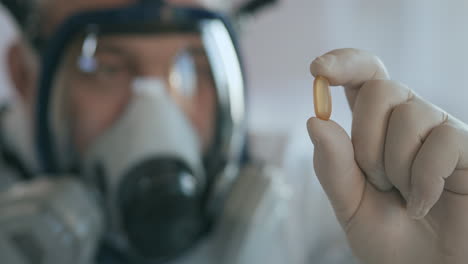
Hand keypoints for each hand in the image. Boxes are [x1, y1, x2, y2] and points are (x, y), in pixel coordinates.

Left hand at [307, 48, 467, 263]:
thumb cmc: (390, 237)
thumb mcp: (350, 204)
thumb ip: (333, 167)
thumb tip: (315, 121)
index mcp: (375, 128)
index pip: (364, 76)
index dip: (343, 63)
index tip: (318, 69)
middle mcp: (408, 122)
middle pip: (379, 89)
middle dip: (365, 140)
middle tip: (376, 180)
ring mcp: (440, 132)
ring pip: (408, 114)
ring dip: (394, 165)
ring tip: (402, 195)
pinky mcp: (467, 148)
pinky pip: (441, 142)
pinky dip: (423, 181)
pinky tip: (423, 202)